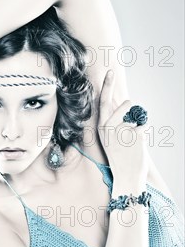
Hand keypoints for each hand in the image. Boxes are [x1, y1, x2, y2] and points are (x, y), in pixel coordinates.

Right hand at [97, 69, 148, 184]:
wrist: (126, 174)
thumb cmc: (120, 155)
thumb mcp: (111, 137)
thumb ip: (114, 119)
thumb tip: (123, 101)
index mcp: (101, 127)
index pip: (104, 102)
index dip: (107, 86)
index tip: (110, 72)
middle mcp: (109, 127)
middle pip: (125, 105)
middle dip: (129, 107)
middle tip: (129, 117)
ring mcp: (122, 130)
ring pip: (137, 116)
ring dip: (137, 123)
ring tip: (131, 139)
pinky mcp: (136, 134)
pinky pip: (144, 125)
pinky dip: (144, 133)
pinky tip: (137, 145)